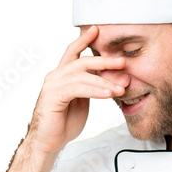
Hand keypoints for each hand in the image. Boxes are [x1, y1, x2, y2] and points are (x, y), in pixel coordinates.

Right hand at [25, 25, 126, 154]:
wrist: (49, 142)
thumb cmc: (64, 122)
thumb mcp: (84, 101)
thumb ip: (94, 87)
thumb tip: (117, 79)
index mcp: (62, 75)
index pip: (73, 52)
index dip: (84, 40)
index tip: (97, 29)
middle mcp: (55, 76)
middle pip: (82, 61)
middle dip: (104, 60)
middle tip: (122, 62)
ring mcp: (52, 85)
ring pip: (81, 75)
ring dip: (104, 80)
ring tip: (121, 87)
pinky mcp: (52, 97)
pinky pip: (77, 89)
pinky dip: (94, 90)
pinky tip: (108, 93)